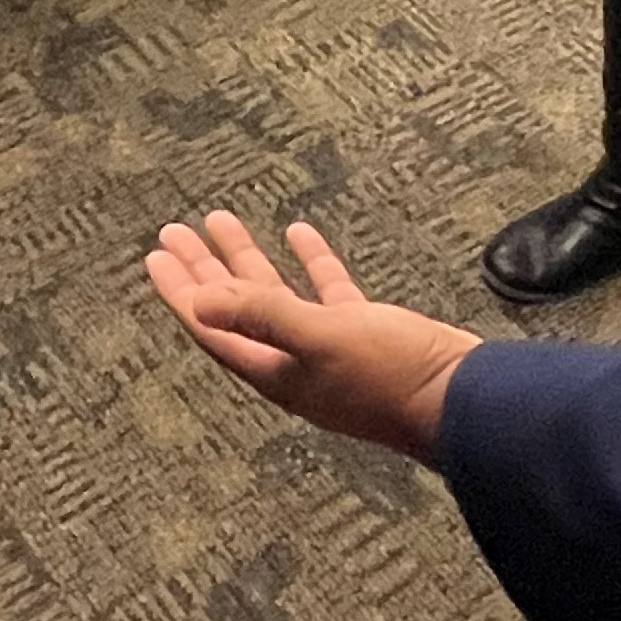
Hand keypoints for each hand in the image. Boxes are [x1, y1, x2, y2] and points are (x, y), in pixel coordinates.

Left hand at [145, 213, 480, 465]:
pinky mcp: (364, 333)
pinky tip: (298, 232)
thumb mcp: (321, 339)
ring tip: (220, 220)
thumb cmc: (392, 377)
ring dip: (248, 260)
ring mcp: (329, 349)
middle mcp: (293, 362)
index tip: (156, 255)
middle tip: (174, 232)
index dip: (182, 291)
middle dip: (204, 270)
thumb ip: (262, 316)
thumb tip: (197, 302)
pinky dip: (309, 262)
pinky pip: (325, 291)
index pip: (213, 326)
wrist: (464, 400)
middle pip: (234, 308)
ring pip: (275, 296)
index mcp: (275, 371)